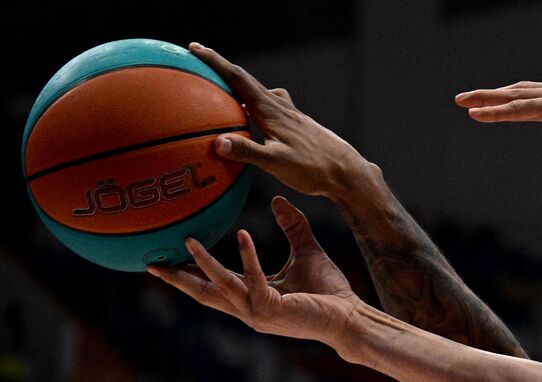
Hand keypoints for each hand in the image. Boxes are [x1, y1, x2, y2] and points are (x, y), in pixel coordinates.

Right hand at [149, 197, 363, 348]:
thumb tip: (277, 200)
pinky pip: (256, 280)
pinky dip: (249, 257)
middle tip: (149, 262)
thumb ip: (291, 226)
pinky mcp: (274, 311)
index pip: (212, 286)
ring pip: (222, 287)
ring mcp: (259, 313)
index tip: (160, 262)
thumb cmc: (328, 290)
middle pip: (204, 293)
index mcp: (251, 297)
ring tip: (188, 239)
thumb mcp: (305, 250)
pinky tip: (242, 234)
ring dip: (204, 264)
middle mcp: (249, 309)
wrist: (349, 315)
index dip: (186, 275)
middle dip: (177, 279)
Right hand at [188, 43, 370, 198]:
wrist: (347, 172)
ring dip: (240, 86)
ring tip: (223, 88)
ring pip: (260, 93)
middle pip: (247, 81)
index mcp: (271, 111)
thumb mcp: (277, 164)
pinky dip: (254, 105)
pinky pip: (270, 108)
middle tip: (200, 58)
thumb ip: (248, 153)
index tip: (194, 48)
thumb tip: (218, 142)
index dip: (215, 63)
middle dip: (222, 68)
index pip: (238, 79)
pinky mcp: (297, 126)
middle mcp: (280, 108)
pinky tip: (253, 119)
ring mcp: (290, 116)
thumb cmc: (314, 169)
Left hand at [456, 81, 541, 187]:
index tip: (490, 103)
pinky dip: (497, 111)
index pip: (535, 95)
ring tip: (462, 102)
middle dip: (491, 94)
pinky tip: (477, 114)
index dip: (511, 99)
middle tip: (466, 98)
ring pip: (514, 95)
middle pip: (520, 90)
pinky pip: (520, 108)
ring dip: (486, 98)